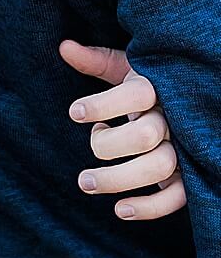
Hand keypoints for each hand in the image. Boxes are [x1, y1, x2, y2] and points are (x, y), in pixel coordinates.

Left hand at [60, 40, 185, 220]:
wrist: (193, 103)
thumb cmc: (153, 84)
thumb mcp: (128, 67)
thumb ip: (97, 61)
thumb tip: (64, 47)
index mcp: (158, 88)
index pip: (134, 94)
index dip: (103, 104)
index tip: (74, 112)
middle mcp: (173, 119)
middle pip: (144, 135)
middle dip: (107, 146)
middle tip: (82, 148)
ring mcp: (185, 148)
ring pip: (159, 167)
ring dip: (120, 180)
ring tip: (86, 182)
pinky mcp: (192, 175)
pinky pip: (178, 196)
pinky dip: (151, 207)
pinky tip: (120, 210)